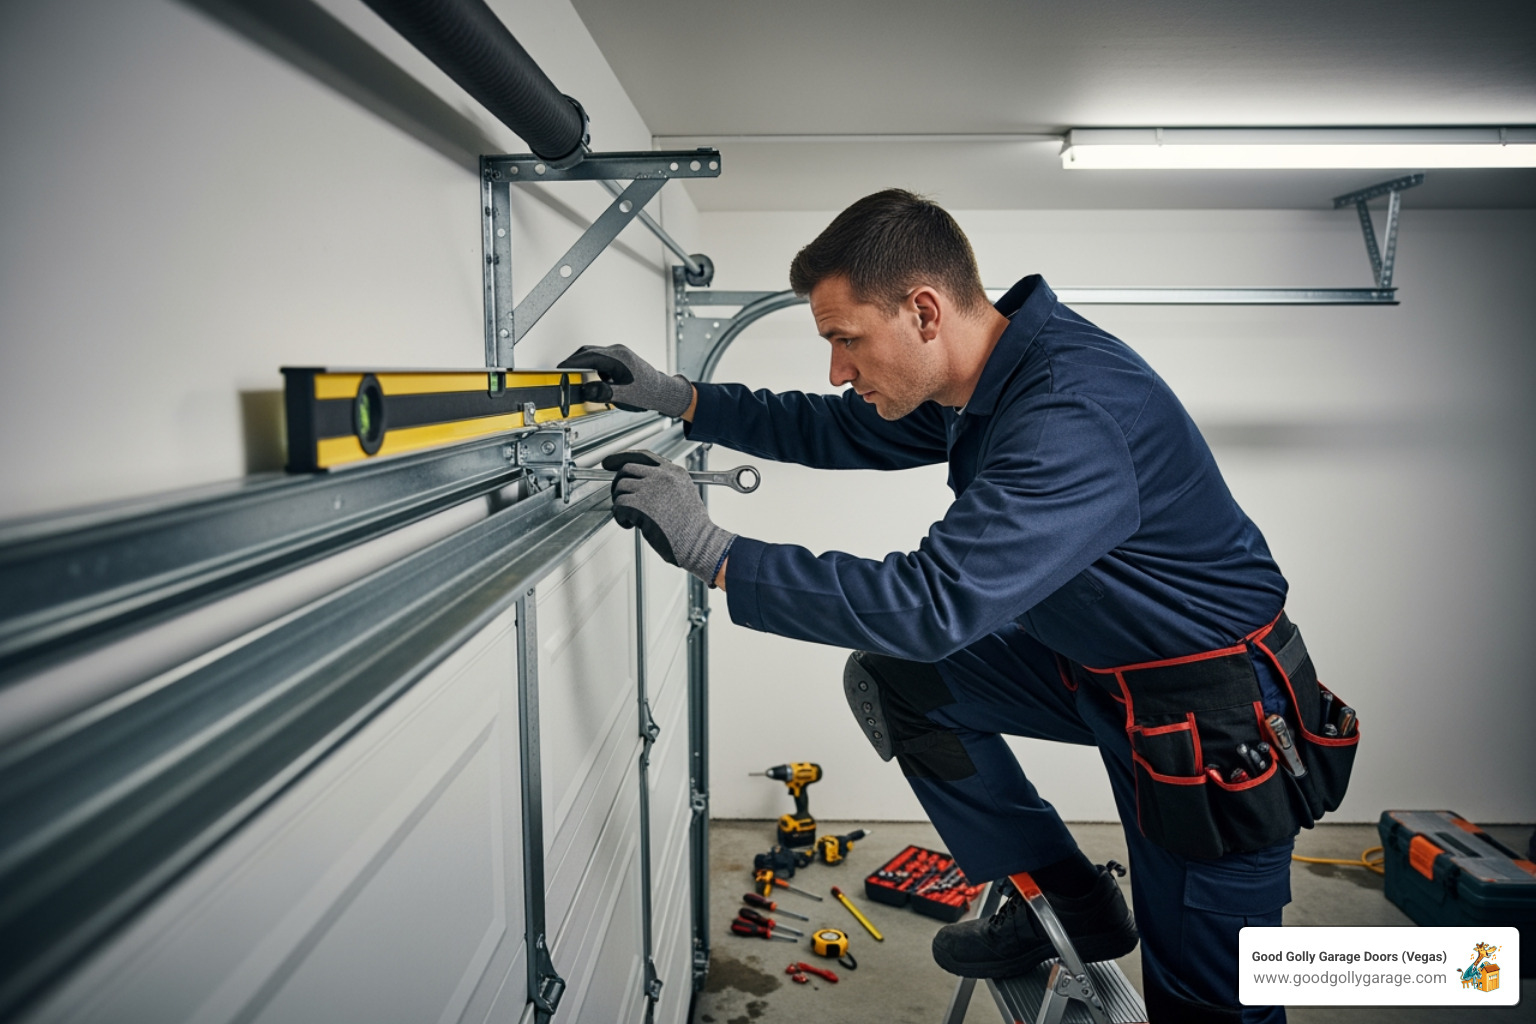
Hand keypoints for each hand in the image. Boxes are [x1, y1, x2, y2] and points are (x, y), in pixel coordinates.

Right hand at [559, 344, 693, 417]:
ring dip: (583, 365)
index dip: (571, 363)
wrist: (662, 392)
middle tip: (564, 374)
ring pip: (593, 354)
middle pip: (588, 352)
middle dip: (574, 363)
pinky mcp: (621, 359)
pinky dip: (592, 367)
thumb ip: (603, 392)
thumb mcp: (623, 396)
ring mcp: (620, 354)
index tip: (560, 370)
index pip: (588, 356)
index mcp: (618, 358)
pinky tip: (593, 378)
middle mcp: (618, 352)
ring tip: (576, 378)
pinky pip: (600, 359)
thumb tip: (587, 390)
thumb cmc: (647, 393)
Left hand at [603, 450, 734, 584]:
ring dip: (620, 502)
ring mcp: (650, 489)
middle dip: (618, 483)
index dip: (622, 457)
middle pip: (627, 469)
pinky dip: (620, 517)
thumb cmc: (692, 526)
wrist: (698, 542)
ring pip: (620, 487)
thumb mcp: (684, 493)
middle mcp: (662, 476)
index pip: (644, 456)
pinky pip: (618, 505)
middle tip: (619, 496)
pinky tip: (630, 524)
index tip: (610, 462)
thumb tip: (640, 484)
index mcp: (674, 472)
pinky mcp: (640, 504)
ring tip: (630, 516)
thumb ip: (665, 484)